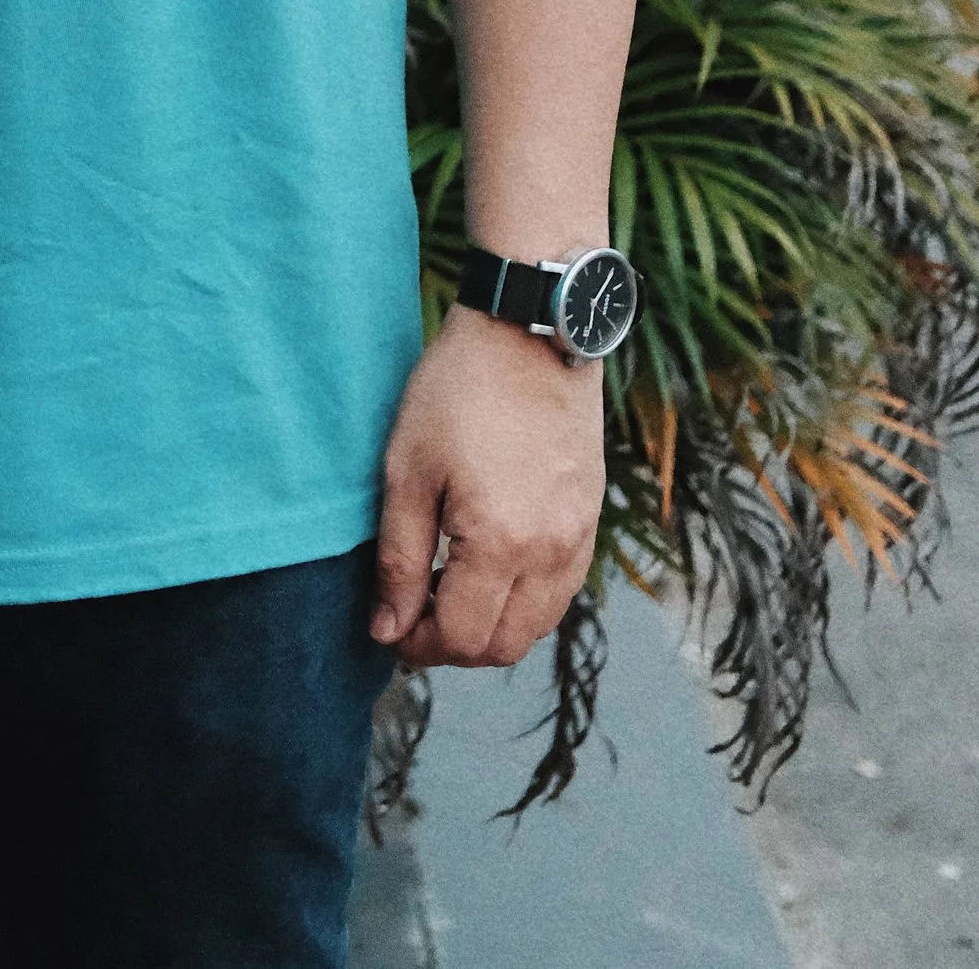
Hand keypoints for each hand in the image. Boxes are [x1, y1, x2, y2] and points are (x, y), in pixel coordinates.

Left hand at [369, 304, 604, 669]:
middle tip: (415, 612)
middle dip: (454, 644)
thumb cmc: (458, 390)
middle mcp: (551, 551)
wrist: (526, 331)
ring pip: (537, 625)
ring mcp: (579, 537)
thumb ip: (399, 560)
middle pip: (504, 646)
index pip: (462, 638)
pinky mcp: (590, 518)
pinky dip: (525, 600)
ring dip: (492, 626)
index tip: (391, 624)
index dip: (419, 644)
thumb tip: (388, 630)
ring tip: (449, 588)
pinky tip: (489, 566)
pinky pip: (561, 590)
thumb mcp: (407, 470)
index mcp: (502, 542)